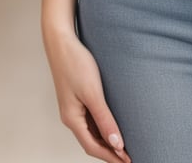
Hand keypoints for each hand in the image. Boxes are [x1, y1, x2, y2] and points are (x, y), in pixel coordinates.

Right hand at [43, 27, 131, 162]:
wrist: (61, 41)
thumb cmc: (75, 64)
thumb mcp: (93, 93)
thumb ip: (104, 119)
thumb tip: (116, 144)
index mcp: (72, 119)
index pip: (92, 147)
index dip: (110, 156)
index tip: (128, 162)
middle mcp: (71, 116)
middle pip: (91, 142)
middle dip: (109, 152)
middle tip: (129, 157)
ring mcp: (73, 107)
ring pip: (91, 131)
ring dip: (106, 139)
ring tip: (124, 145)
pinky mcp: (77, 96)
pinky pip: (91, 118)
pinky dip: (103, 126)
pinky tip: (113, 124)